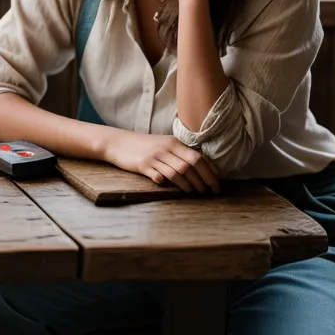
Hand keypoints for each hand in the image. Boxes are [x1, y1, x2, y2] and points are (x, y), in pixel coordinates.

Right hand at [103, 131, 220, 193]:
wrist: (118, 142)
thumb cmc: (143, 145)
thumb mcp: (162, 144)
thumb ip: (178, 153)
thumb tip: (198, 165)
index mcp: (173, 143)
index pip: (197, 156)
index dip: (210, 170)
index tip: (216, 181)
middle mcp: (166, 149)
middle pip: (190, 164)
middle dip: (204, 179)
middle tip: (211, 190)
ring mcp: (154, 157)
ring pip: (177, 172)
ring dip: (189, 184)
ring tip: (195, 192)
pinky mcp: (142, 165)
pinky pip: (158, 175)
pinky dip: (166, 182)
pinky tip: (171, 188)